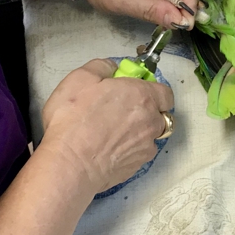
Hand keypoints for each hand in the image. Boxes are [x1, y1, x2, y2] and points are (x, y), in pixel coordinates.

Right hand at [40, 59, 173, 192]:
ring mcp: (145, 148)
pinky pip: (137, 154)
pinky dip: (127, 151)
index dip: (151, 90)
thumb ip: (101, 66)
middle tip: (121, 110)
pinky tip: (107, 149)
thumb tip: (111, 68)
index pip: (165, 92)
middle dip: (146, 111)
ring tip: (111, 133)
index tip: (134, 89)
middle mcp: (150, 122)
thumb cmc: (73, 120)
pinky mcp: (135, 168)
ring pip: (150, 137)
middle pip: (160, 115)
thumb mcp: (80, 78)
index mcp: (142, 96)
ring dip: (137, 132)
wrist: (69, 164)